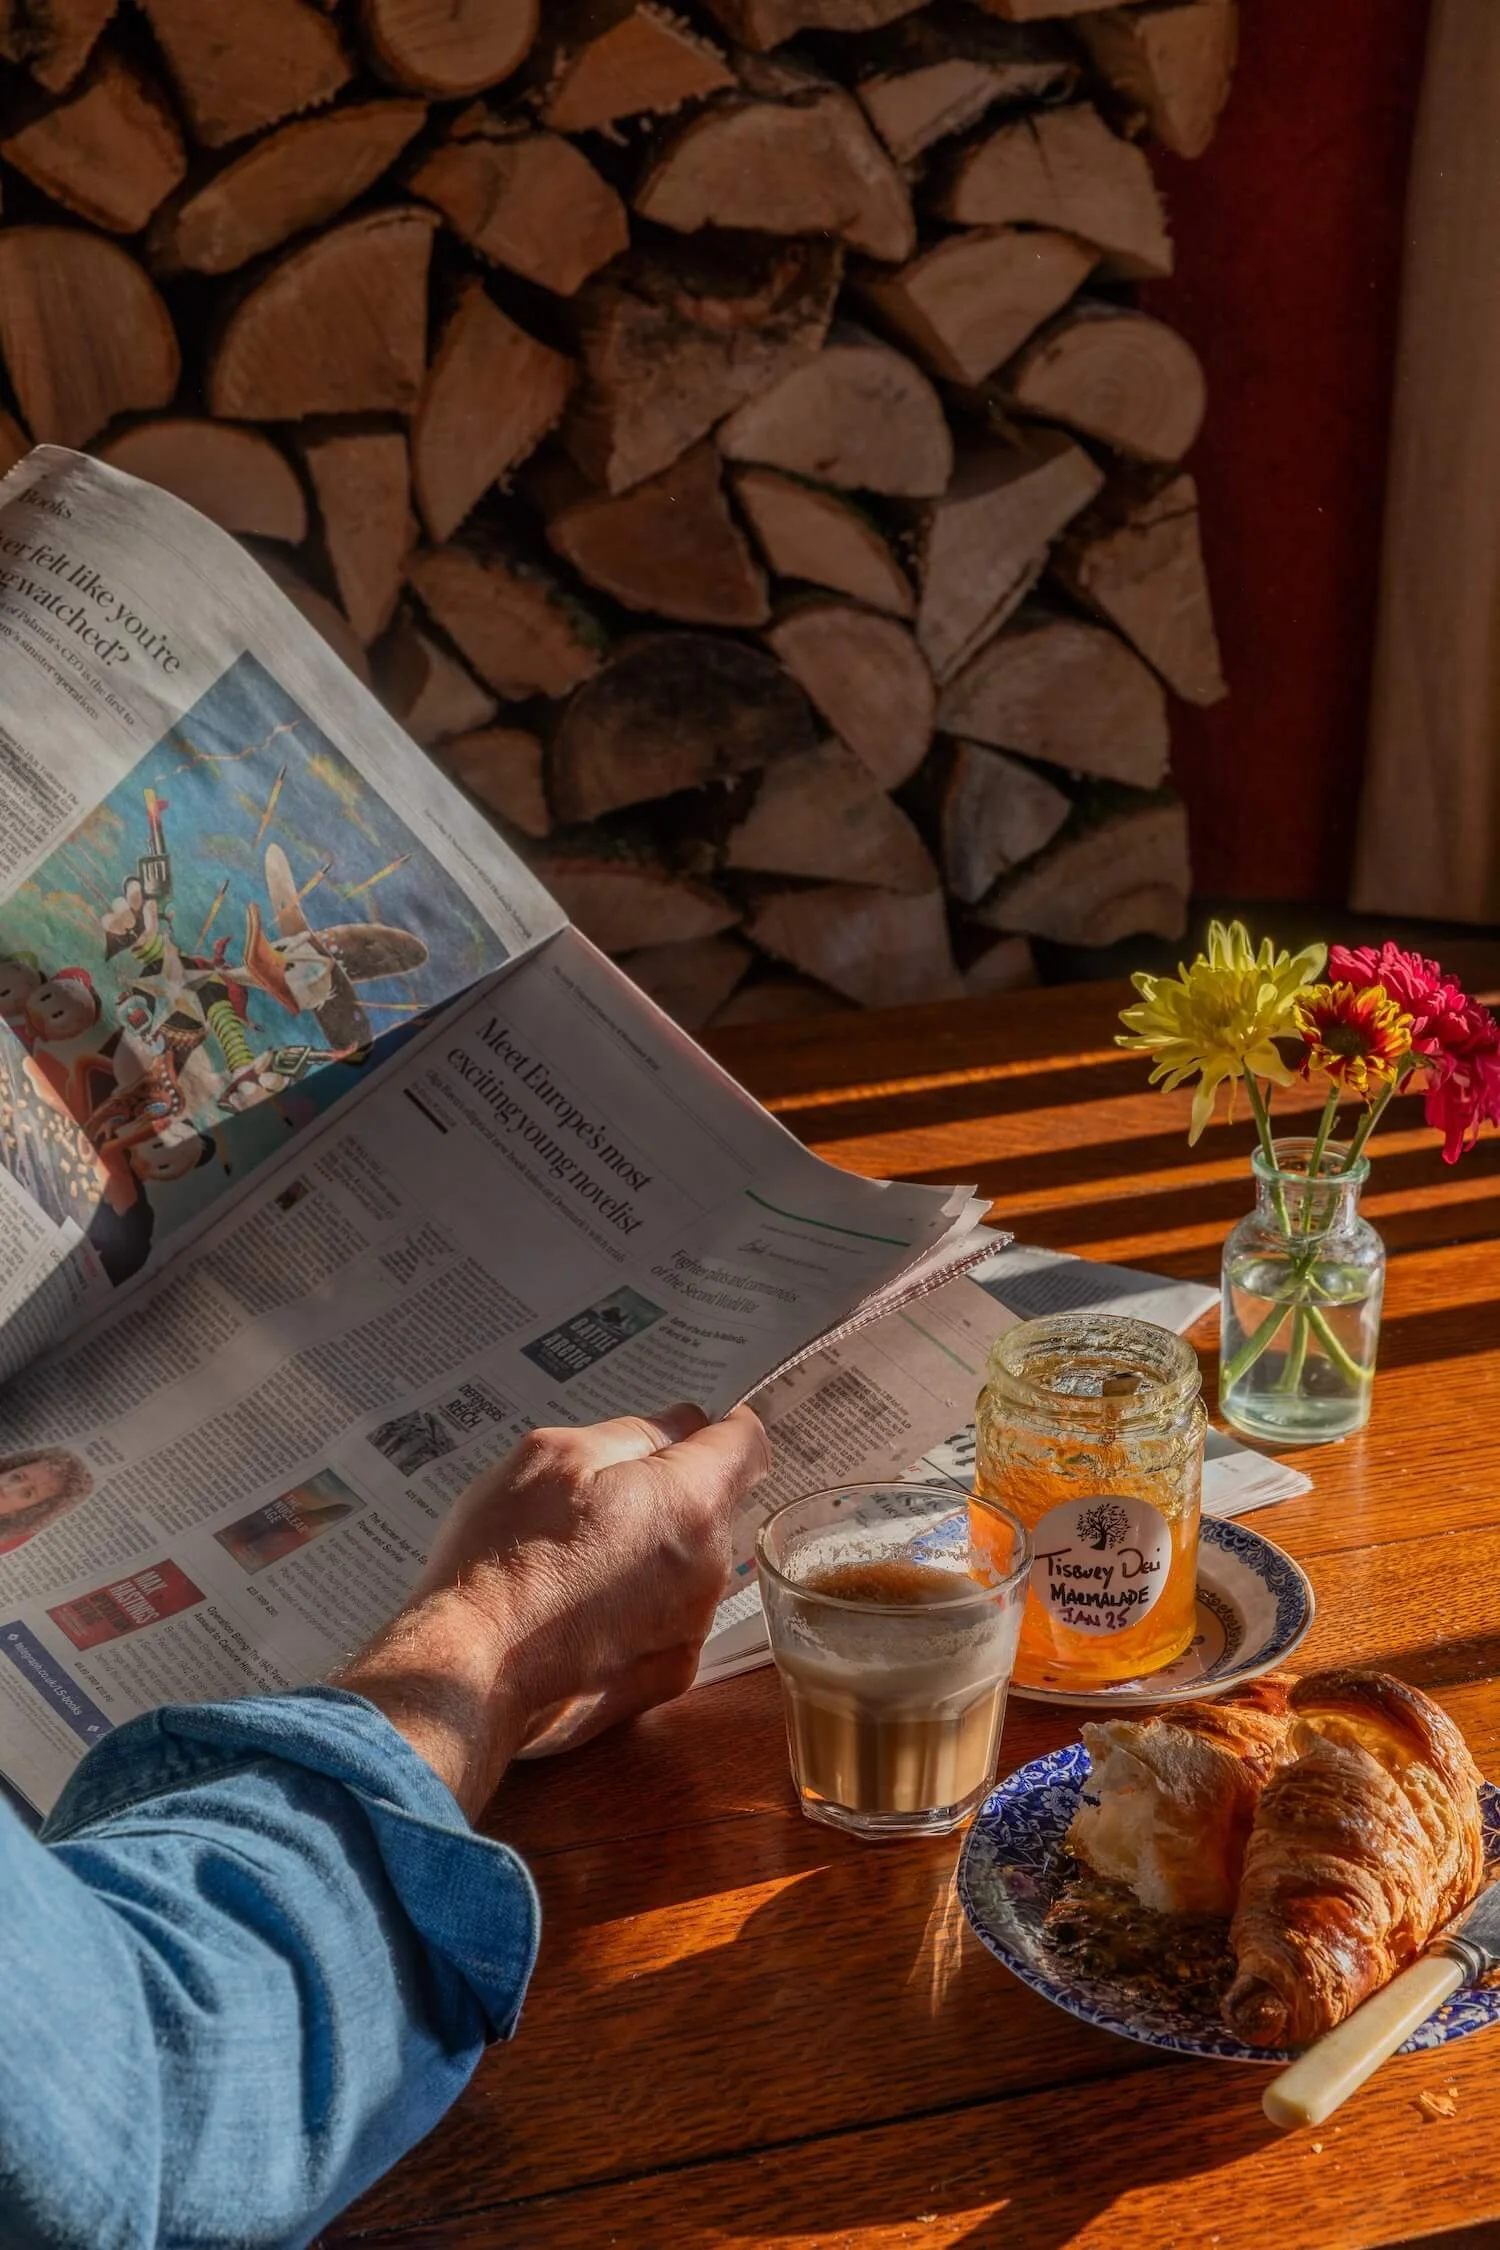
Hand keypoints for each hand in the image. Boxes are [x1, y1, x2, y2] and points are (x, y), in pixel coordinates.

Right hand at [336, 1405, 768, 1816]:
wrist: (472, 1672)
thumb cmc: (505, 1557)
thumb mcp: (556, 1456)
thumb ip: (633, 1434)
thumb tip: (680, 1426)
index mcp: (691, 1501)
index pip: (746, 1444)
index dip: (720, 1427)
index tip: (689, 1428)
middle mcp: (710, 1569)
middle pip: (715, 1506)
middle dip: (673, 1491)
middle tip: (601, 1494)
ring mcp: (691, 1628)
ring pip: (691, 1565)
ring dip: (655, 1551)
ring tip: (579, 1557)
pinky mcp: (667, 1676)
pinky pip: (669, 1618)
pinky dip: (640, 1607)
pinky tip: (580, 1608)